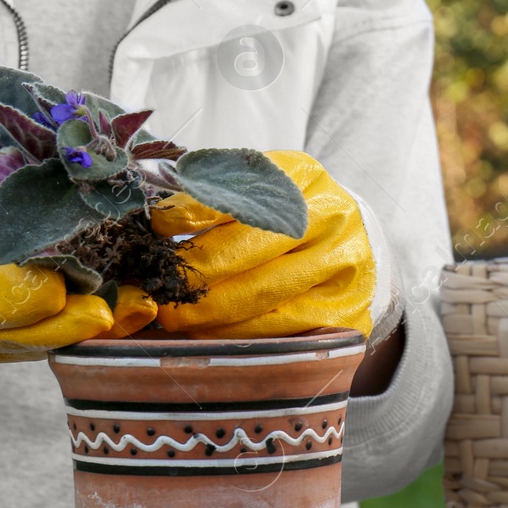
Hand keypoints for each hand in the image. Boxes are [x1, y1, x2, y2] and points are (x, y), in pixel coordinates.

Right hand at [0, 147, 154, 363]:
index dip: (21, 291)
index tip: (63, 280)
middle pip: (11, 334)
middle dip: (66, 321)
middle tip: (115, 308)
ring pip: (29, 348)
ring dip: (83, 330)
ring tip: (134, 311)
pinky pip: (32, 347)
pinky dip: (74, 332)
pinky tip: (119, 316)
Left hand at [148, 151, 383, 339]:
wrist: (348, 247)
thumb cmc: (285, 218)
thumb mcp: (255, 191)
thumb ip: (211, 197)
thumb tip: (160, 222)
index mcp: (304, 174)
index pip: (243, 188)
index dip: (196, 209)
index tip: (159, 227)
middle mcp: (332, 214)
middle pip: (253, 244)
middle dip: (198, 269)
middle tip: (160, 286)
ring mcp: (344, 263)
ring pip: (265, 290)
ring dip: (210, 308)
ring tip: (174, 315)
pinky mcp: (347, 308)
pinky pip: (282, 327)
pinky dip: (237, 332)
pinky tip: (208, 332)